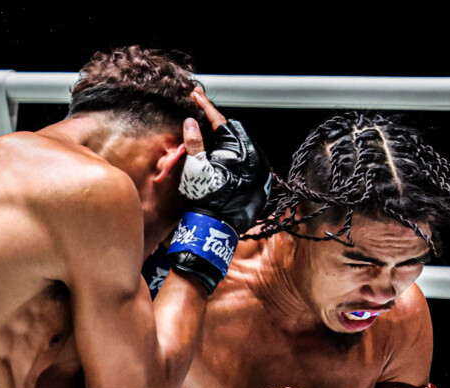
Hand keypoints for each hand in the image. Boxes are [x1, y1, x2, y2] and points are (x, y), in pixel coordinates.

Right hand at [166, 89, 270, 294]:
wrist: (215, 229)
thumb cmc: (205, 199)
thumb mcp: (195, 168)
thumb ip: (194, 142)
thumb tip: (191, 121)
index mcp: (240, 151)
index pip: (221, 122)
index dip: (206, 107)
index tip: (196, 95)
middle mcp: (255, 159)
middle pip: (232, 134)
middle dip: (215, 125)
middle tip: (199, 114)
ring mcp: (258, 173)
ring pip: (240, 148)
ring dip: (223, 142)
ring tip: (206, 137)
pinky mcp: (257, 186)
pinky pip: (245, 164)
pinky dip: (231, 158)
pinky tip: (220, 159)